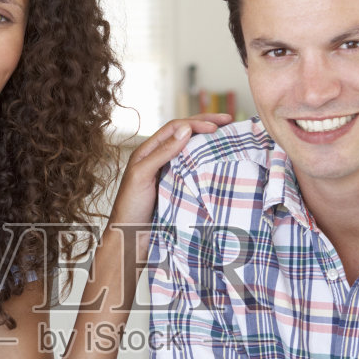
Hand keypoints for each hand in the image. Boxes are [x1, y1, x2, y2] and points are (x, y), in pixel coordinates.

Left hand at [108, 114, 234, 263]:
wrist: (130, 238)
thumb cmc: (130, 207)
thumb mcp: (143, 175)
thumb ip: (162, 152)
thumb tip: (186, 129)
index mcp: (148, 151)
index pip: (175, 128)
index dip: (196, 123)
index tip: (217, 126)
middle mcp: (159, 158)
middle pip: (185, 134)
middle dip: (206, 125)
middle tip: (229, 121)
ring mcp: (169, 173)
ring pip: (191, 150)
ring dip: (208, 142)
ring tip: (228, 137)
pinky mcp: (176, 188)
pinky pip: (193, 169)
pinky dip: (206, 162)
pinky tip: (218, 163)